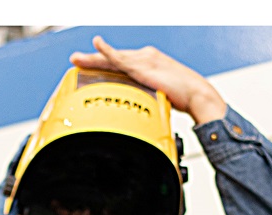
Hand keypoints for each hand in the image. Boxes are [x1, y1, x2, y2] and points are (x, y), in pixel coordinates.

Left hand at [70, 36, 227, 124]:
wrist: (196, 95)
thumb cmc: (183, 97)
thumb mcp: (160, 96)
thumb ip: (147, 98)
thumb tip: (140, 112)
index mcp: (148, 63)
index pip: (121, 63)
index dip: (104, 65)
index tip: (90, 69)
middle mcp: (144, 57)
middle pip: (113, 59)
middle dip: (93, 60)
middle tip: (76, 60)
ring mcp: (143, 60)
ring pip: (112, 58)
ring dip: (93, 58)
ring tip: (77, 59)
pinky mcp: (143, 67)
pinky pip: (120, 58)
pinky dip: (107, 51)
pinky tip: (97, 44)